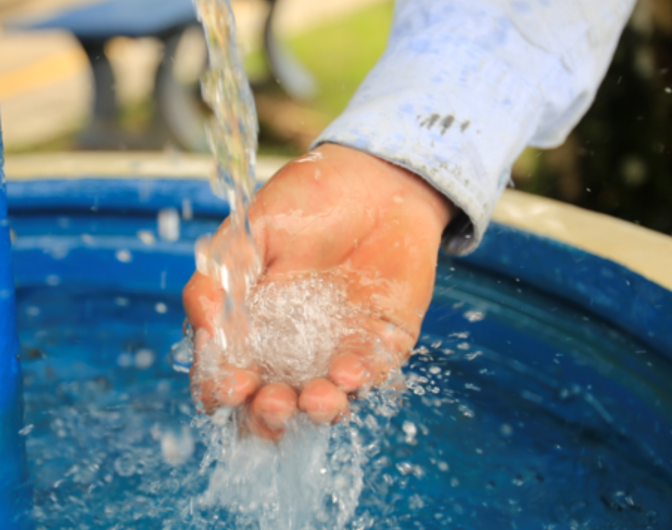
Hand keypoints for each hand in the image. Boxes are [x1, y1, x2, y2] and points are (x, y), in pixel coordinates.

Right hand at [183, 144, 454, 439]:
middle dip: (271, 415)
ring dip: (318, 409)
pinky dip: (362, 382)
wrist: (376, 178)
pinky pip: (373, 375)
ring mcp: (338, 350)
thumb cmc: (309, 199)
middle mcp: (293, 349)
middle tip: (274, 402)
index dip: (224, 390)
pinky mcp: (383, 344)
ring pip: (325, 400)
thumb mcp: (254, 229)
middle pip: (275, 402)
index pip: (230, 375)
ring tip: (316, 398)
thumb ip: (224, 272)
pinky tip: (350, 371)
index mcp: (252, 327)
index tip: (231, 386)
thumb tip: (199, 321)